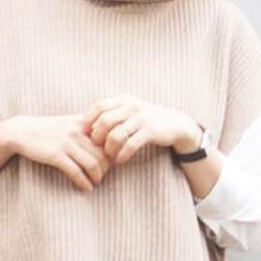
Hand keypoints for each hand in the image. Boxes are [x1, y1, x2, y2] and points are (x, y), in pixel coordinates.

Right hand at [5, 113, 112, 191]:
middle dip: (106, 169)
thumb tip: (105, 143)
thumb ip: (86, 129)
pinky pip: (76, 172)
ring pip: (93, 164)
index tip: (110, 164)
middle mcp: (77, 131)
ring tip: (95, 183)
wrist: (22, 131)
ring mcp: (67, 143)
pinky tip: (86, 188)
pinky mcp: (56, 155)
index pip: (108, 139)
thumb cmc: (48, 130)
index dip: (112, 154)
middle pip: (103, 154)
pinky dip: (84, 182)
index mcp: (83, 122)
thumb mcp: (69, 123)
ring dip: (97, 177)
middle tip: (102, 176)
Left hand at [81, 94, 201, 165]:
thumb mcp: (130, 112)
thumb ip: (112, 115)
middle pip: (104, 121)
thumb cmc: (146, 121)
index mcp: (123, 99)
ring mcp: (141, 118)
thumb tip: (86, 127)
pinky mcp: (150, 130)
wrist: (175, 124)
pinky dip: (122, 155)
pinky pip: (130, 145)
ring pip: (115, 135)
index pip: (99, 106)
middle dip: (97, 137)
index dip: (89, 120)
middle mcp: (131, 106)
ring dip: (109, 149)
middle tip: (97, 149)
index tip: (85, 134)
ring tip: (109, 156)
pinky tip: (120, 160)